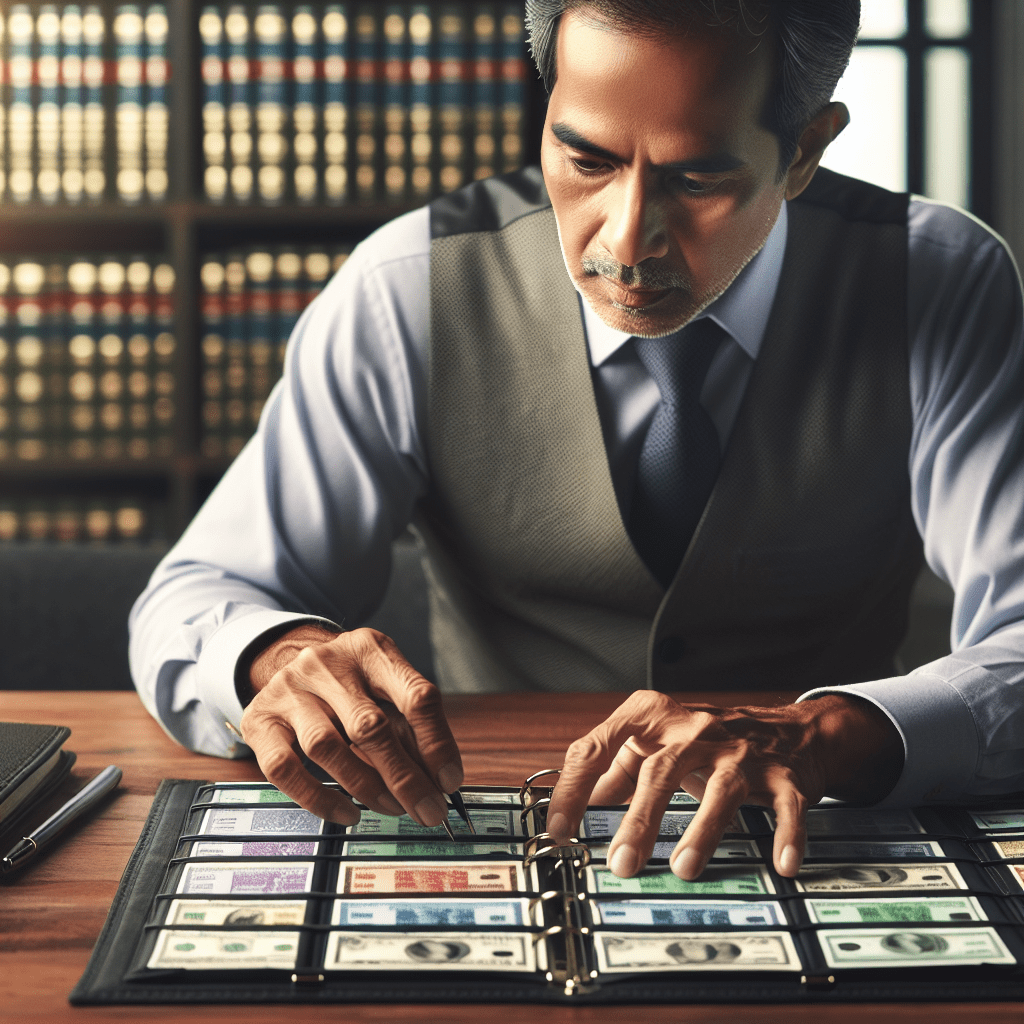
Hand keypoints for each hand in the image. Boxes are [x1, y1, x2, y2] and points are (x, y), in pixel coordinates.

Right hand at [238, 625, 462, 826]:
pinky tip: (347, 812)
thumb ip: (410, 724)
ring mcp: (288, 689)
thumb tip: (440, 780)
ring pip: (327, 747)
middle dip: (405, 778)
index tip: (450, 781)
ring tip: (391, 808)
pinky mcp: (259, 719)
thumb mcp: (384, 684)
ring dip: (366, 787)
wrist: (285, 656)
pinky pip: (284, 769)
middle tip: (428, 810)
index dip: (437, 744)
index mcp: (370, 650)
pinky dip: (319, 798)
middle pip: (371, 727)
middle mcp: (326, 664)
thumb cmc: (348, 681)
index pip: (414, 696)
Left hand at [545, 690, 902, 878]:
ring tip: (683, 868)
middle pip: (660, 771)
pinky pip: (784, 807)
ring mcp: (741, 752)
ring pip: (722, 789)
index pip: (599, 746)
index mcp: (652, 716)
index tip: (558, 829)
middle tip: (621, 864)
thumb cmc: (710, 737)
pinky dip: (786, 835)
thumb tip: (576, 804)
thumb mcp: (657, 740)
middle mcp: (695, 729)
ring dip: (703, 830)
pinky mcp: (782, 775)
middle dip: (639, 819)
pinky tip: (781, 864)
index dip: (574, 789)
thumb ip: (616, 767)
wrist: (790, 727)